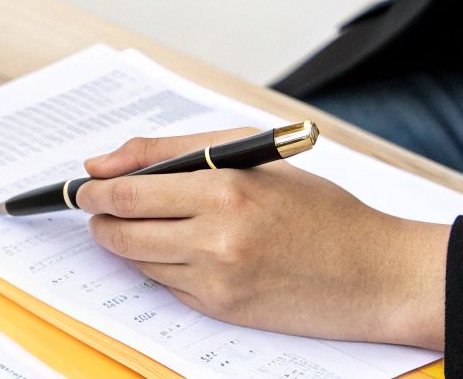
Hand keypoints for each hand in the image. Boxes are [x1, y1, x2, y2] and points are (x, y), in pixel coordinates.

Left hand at [78, 129, 447, 349]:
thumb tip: (101, 164)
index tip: (83, 187)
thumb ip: (171, 151)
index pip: (127, 194)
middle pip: (122, 232)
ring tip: (143, 226)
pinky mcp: (223, 311)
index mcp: (225, 189)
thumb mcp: (251, 155)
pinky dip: (162, 267)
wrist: (379, 273)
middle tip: (96, 210)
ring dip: (127, 244)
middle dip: (100, 220)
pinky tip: (184, 251)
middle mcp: (217, 238)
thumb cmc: (319, 208)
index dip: (93, 192)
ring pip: (138, 262)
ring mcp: (218, 280)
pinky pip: (167, 286)